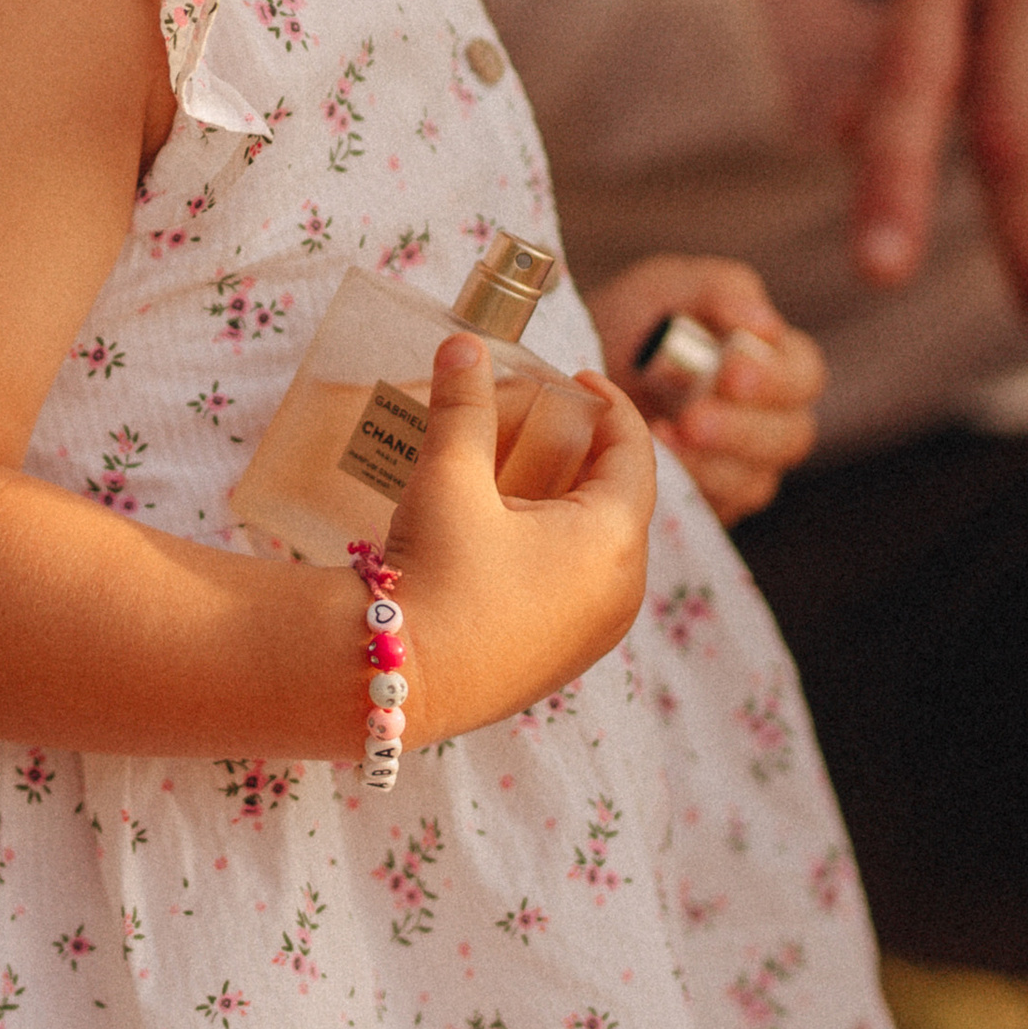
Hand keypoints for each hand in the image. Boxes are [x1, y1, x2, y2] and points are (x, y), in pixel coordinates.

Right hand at [387, 335, 655, 744]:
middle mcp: (620, 593)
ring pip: (598, 547)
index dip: (609, 406)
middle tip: (538, 420)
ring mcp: (593, 635)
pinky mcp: (560, 662)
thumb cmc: (433, 576)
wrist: (392, 683)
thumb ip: (462, 405)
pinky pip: (577, 587)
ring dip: (566, 502)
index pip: (635, 453)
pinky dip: (554, 548)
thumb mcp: (449, 479)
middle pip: (618, 500)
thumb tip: (463, 345)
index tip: (576, 379)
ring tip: (513, 474)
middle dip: (581, 453)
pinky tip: (501, 535)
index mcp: (613, 541)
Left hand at [586, 254, 824, 525]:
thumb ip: (718, 291)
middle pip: (790, 436)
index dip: (775, 379)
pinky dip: (687, 486)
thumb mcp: (669, 287)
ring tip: (663, 437)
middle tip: (695, 418)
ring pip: (754, 480)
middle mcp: (769, 419)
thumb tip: (761, 323)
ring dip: (711, 462)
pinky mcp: (709, 502)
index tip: (730, 372)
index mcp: (774, 362)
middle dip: (742, 429)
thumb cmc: (638, 322)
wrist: (579, 370)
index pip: (803, 376)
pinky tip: (653, 459)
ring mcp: (742, 466)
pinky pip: (714, 507)